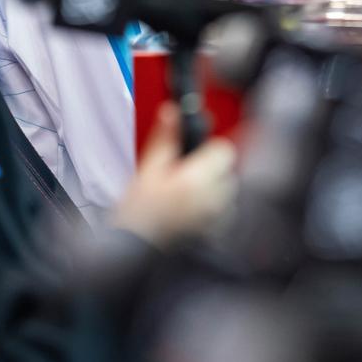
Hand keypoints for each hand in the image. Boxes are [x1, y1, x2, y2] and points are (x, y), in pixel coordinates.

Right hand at [112, 103, 236, 246]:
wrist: (133, 248)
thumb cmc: (136, 212)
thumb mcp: (147, 169)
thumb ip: (165, 139)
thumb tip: (173, 113)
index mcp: (197, 181)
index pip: (225, 150)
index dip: (209, 146)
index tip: (195, 151)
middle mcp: (213, 200)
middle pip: (228, 171)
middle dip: (210, 167)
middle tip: (183, 172)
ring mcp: (217, 219)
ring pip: (228, 191)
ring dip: (213, 187)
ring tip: (185, 192)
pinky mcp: (215, 232)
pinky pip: (225, 211)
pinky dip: (213, 206)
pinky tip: (190, 208)